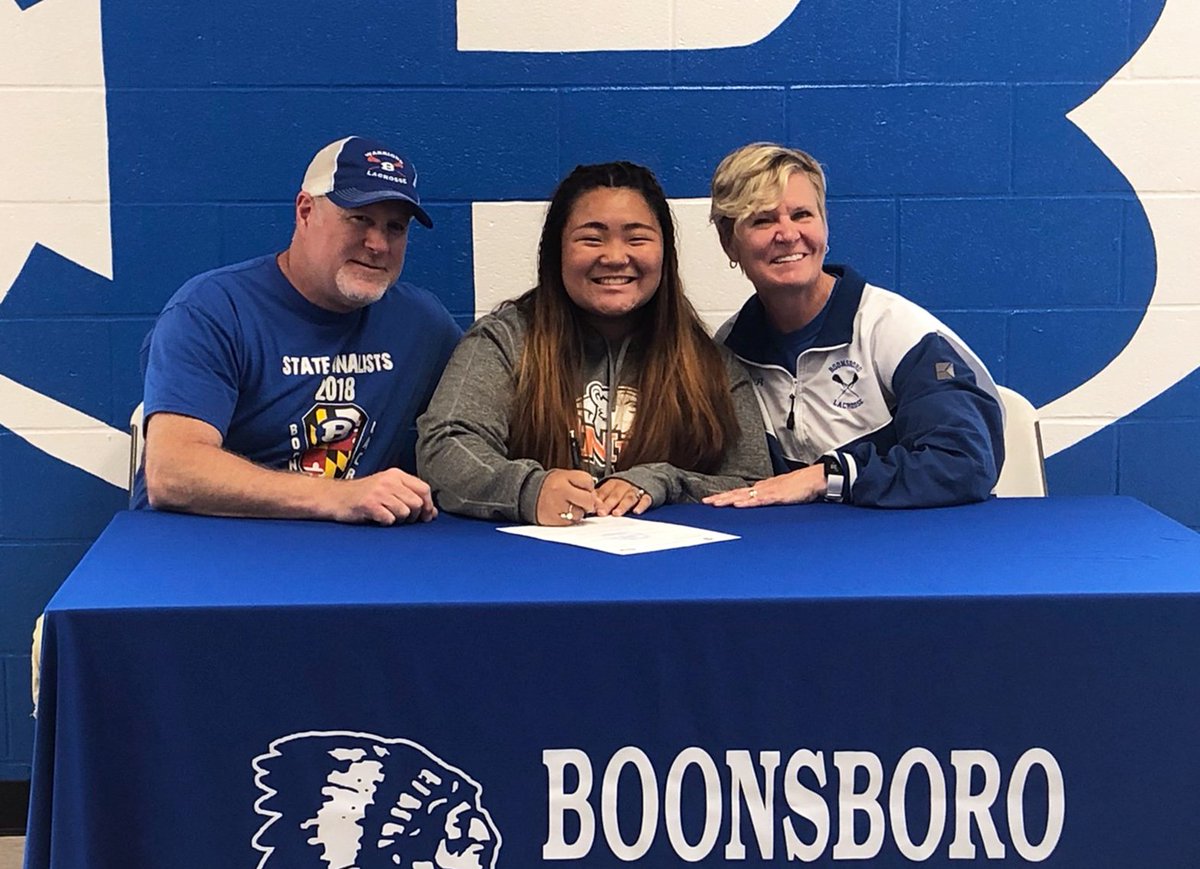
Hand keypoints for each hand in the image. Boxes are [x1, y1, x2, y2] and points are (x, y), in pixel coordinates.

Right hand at [327, 468, 436, 524]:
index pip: (424, 489)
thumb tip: (433, 513)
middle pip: (417, 503)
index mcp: (396, 474)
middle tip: (403, 519)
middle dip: (414, 516)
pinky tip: (378, 518)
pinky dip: (386, 523)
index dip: (428, 505)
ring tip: (388, 516)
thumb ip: (411, 497)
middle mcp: (389, 481)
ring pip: (405, 512)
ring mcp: (378, 492)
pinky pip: (389, 519)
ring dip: (399, 520)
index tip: (425, 516)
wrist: (335, 497)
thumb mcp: (389, 490)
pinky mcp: (369, 504)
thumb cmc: (365, 495)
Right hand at [536, 469, 597, 525]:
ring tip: (568, 506)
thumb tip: (598, 502)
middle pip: (588, 499)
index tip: (584, 488)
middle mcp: (560, 491)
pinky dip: (570, 519)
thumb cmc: (548, 486)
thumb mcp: (564, 476)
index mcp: (563, 477)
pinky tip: (562, 513)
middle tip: (581, 501)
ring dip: (578, 512)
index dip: (589, 486)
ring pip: (580, 513)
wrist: (526, 494)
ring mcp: (557, 507)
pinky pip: (571, 522)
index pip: (588, 481)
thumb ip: (582, 484)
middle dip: (588, 502)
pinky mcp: (554, 520)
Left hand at [595, 478, 651, 516]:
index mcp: (613, 484)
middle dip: (608, 504)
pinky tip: (636, 511)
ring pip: (628, 498)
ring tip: (616, 513)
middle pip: (615, 495)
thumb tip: (587, 505)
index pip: (604, 492)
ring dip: (622, 506)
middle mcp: (624, 486)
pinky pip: (645, 500)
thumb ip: (600, 496)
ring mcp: (635, 491)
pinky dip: (641, 506)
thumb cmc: (624, 487)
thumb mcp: (611, 488)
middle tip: (601, 512)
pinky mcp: (647, 496)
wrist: (647, 476)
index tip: (592, 508)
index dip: (598, 500)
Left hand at [702, 466, 825, 507]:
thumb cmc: (801, 486)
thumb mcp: (781, 493)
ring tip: (715, 503)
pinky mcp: (777, 496)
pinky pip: (760, 500)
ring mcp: (769, 491)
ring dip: (729, 500)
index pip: (739, 493)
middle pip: (737, 493)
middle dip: (721, 498)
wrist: (815, 478)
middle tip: (706, 502)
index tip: (711, 500)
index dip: (725, 497)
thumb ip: (768, 497)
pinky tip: (738, 504)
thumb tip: (757, 501)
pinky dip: (748, 502)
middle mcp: (763, 488)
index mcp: (763, 488)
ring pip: (744, 496)